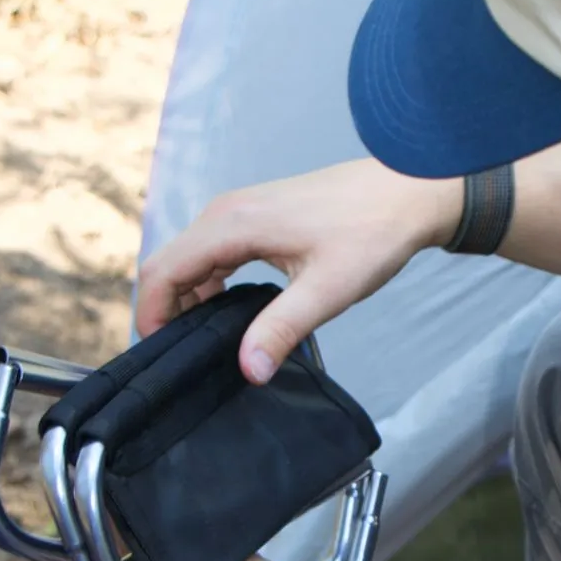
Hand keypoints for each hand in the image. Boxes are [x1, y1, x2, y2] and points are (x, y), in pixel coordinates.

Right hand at [134, 158, 462, 383]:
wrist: (408, 191)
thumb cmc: (373, 231)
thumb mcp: (327, 290)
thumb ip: (281, 329)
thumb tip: (248, 369)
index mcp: (232, 224)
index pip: (163, 271)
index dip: (152, 315)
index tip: (162, 356)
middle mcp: (226, 212)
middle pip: (169, 264)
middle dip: (166, 311)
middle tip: (182, 359)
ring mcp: (240, 212)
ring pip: (190, 259)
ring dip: (188, 299)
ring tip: (203, 343)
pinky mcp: (257, 218)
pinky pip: (214, 253)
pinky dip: (208, 285)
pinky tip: (229, 314)